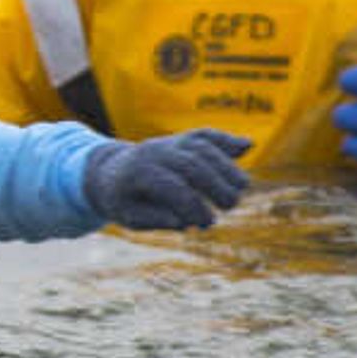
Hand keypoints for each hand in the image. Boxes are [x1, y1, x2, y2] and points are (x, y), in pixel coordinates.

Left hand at [80, 128, 250, 229]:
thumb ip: (156, 220)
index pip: (172, 187)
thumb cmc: (123, 200)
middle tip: (231, 205)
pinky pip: (205, 135)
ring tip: (241, 187)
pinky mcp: (182, 138)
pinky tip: (248, 145)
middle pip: (192, 164)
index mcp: (138, 173)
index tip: (207, 223)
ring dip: (227, 166)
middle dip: (216, 185)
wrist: (109, 172)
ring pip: (203, 147)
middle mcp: (154, 152)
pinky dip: (226, 139)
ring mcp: (169, 142)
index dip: (193, 206)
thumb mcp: (130, 216)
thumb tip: (186, 221)